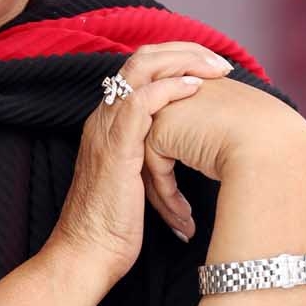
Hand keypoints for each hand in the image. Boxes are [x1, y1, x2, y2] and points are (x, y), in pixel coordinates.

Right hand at [44, 42, 305, 285]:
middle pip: (141, 58)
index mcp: (108, 123)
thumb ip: (152, 157)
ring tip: (215, 69)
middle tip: (220, 61)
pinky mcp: (116, 147)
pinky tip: (195, 89)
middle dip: (184, 51)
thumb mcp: (136, 181)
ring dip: (183, 62)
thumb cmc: (112, 226)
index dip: (176, 58)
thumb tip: (187, 153)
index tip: (210, 65)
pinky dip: (170, 88)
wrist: (85, 253)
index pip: (139, 69)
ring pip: (140, 69)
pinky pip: (141, 102)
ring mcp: (107, 129)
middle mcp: (104, 117)